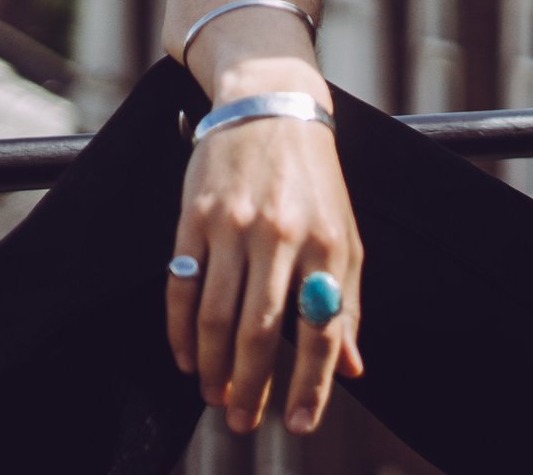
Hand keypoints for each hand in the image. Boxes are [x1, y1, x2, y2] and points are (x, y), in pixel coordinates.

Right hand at [166, 99, 365, 435]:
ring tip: (217, 398)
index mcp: (328, 244)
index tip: (301, 424)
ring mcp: (235, 227)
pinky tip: (188, 358)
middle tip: (245, 423)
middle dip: (253, 387)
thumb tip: (350, 367)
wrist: (270, 108)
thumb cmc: (313, 181)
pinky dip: (181, 332)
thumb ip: (347, 300)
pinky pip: (182, 287)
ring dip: (214, 368)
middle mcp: (282, 237)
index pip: (322, 329)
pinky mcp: (194, 218)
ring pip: (218, 317)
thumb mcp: (345, 234)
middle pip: (262, 332)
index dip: (311, 383)